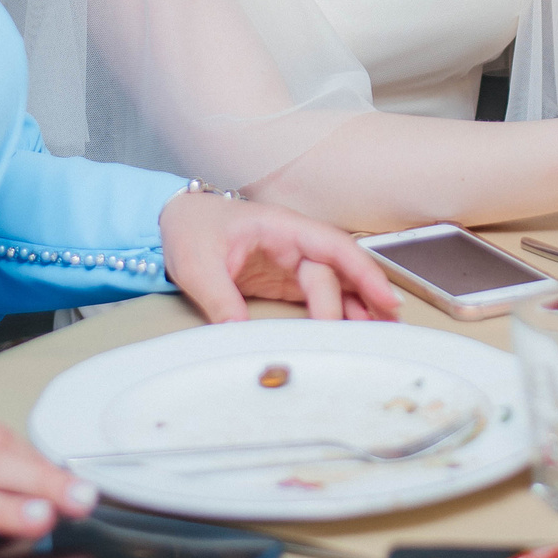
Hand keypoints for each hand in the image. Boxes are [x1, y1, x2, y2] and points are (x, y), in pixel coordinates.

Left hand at [160, 193, 405, 323]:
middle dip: (365, 300)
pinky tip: (351, 331)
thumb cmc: (189, 229)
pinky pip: (317, 298)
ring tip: (383, 334)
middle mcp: (294, 243)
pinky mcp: (283, 281)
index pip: (333, 247)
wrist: (172, 222)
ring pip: (335, 284)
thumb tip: (240, 335)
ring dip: (359, 307)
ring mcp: (291, 263)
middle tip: (385, 332)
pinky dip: (337, 313)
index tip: (385, 297)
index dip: (363, 271)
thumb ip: (220, 299)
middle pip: (338, 272)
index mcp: (281, 227)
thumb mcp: (197, 264)